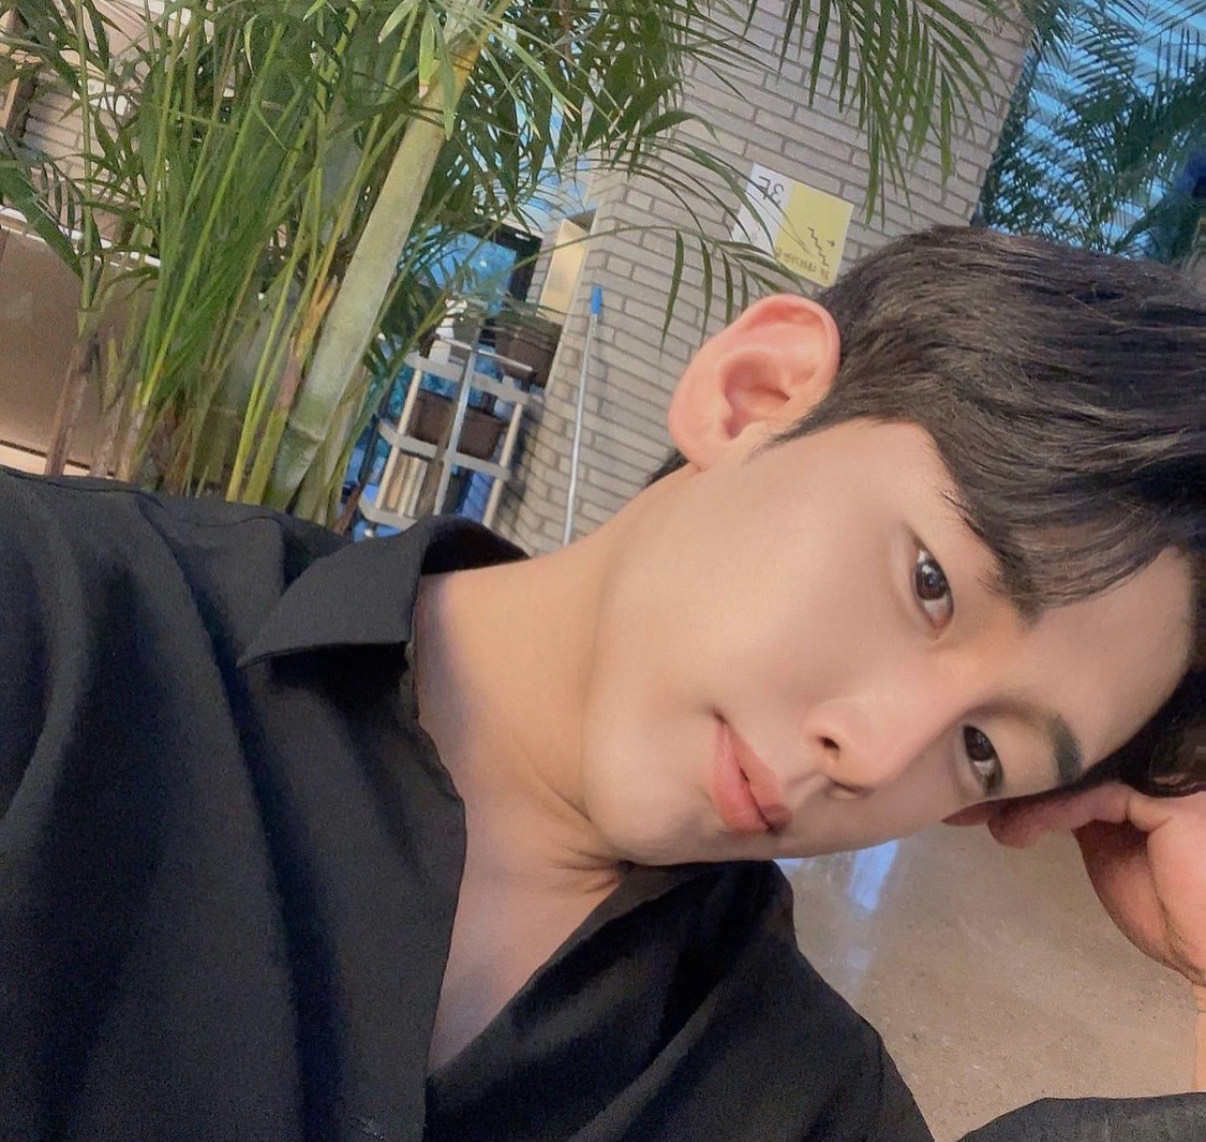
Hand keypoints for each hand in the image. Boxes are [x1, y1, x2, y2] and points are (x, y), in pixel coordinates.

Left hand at [986, 784, 1205, 988]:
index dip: (1026, 779)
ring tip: (998, 826)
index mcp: (1144, 785)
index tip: (978, 800)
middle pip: (1076, 764)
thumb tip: (1027, 795)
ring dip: (1028, 799)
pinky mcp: (1169, 802)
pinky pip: (1098, 795)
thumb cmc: (1171, 913)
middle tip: (969, 803)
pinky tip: (1023, 829)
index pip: (1076, 767)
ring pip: (1081, 775)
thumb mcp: (1111, 853)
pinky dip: (1054, 811)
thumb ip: (1082, 816)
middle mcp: (1157, 775)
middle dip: (1018, 781)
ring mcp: (1167, 784)